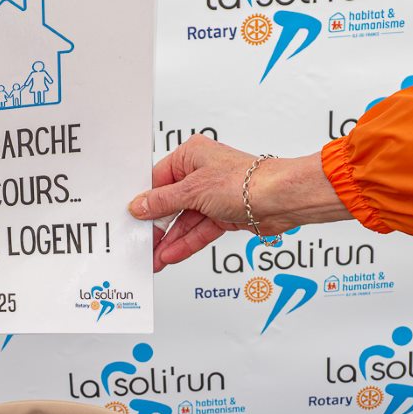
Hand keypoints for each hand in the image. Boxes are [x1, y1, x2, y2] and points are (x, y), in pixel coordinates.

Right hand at [127, 137, 348, 271]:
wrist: (280, 199)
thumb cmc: (245, 181)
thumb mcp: (193, 191)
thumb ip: (163, 202)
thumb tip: (139, 206)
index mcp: (191, 155)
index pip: (158, 180)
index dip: (145, 201)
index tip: (132, 218)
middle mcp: (201, 173)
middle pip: (170, 203)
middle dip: (157, 226)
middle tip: (142, 243)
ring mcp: (212, 195)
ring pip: (184, 221)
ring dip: (170, 240)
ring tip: (154, 258)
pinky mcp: (223, 215)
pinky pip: (198, 231)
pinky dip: (185, 243)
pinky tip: (171, 255)